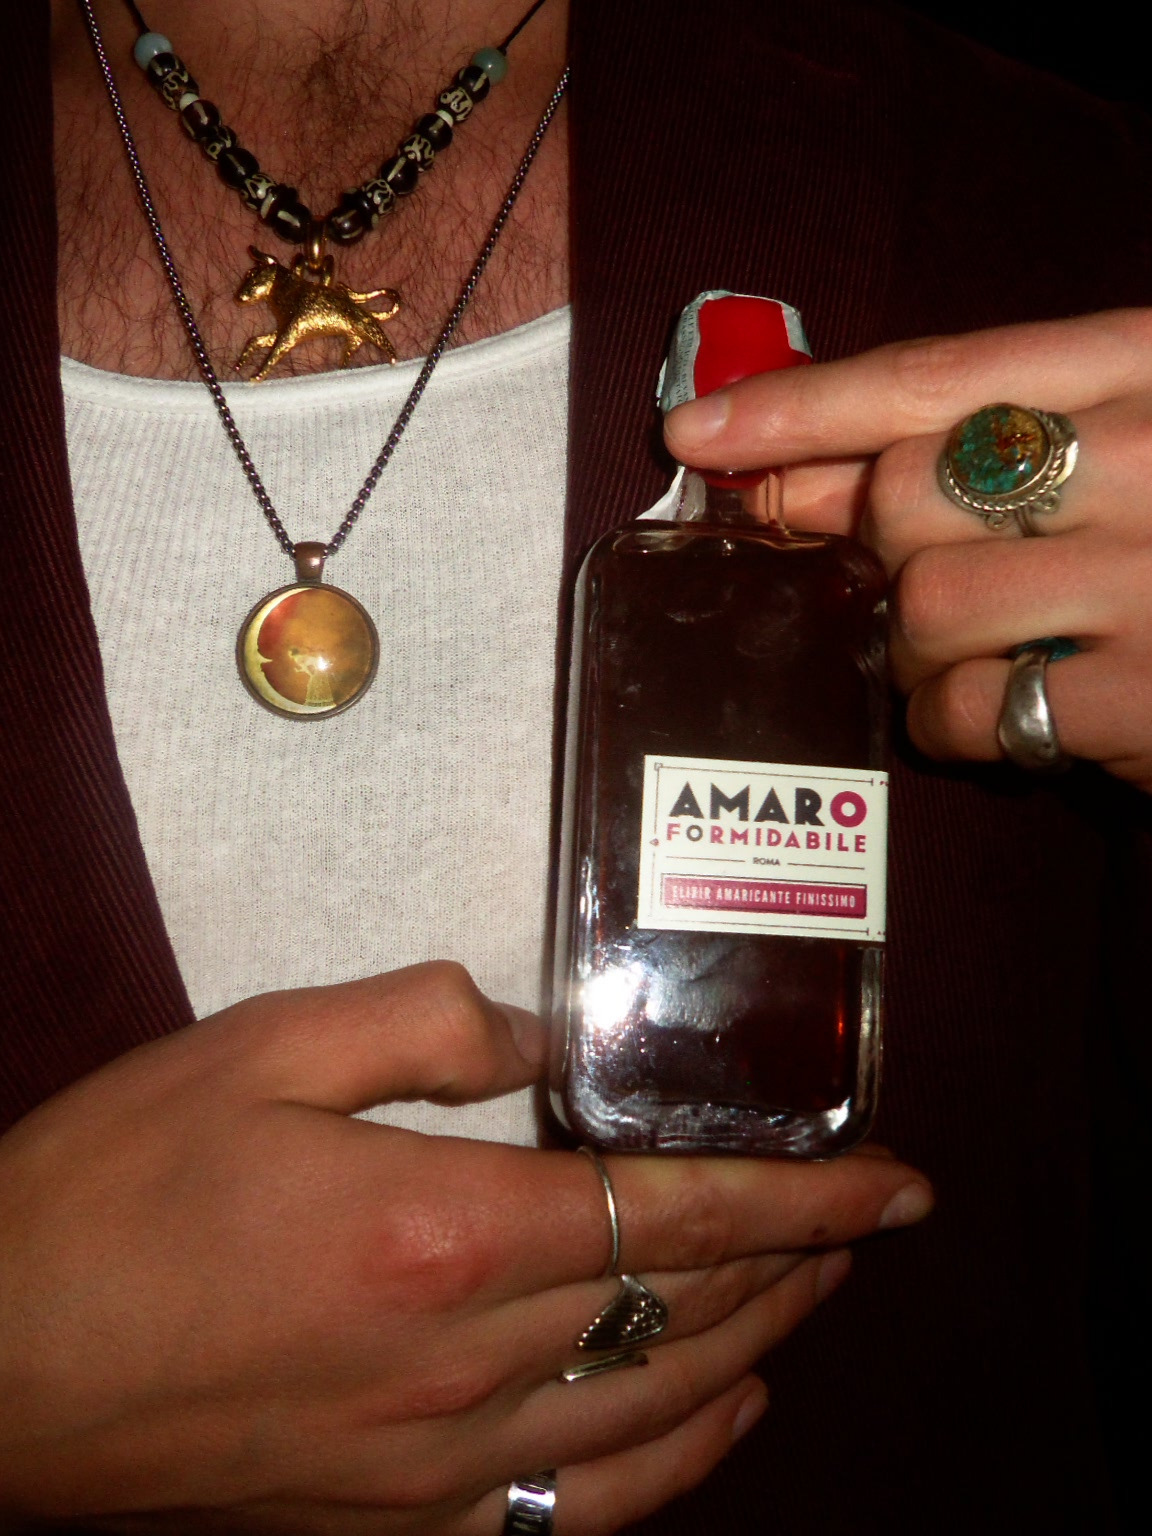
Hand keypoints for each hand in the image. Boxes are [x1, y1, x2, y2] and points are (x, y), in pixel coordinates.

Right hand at [0, 962, 931, 1533]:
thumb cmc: (112, 1195)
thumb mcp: (256, 1048)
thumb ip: (418, 1023)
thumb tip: (534, 1033)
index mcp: (440, 1233)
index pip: (673, 1208)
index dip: (803, 1193)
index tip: (897, 1180)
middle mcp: (463, 1364)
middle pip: (685, 1305)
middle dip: (800, 1256)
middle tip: (871, 1214)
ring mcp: (435, 1466)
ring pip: (656, 1409)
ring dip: (762, 1345)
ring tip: (821, 1292)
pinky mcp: (395, 1525)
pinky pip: (576, 1511)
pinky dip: (674, 1464)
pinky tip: (721, 1418)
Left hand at [666, 309, 1151, 789]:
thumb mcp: (1119, 445)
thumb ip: (969, 445)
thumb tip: (790, 474)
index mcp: (1149, 365)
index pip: (938, 374)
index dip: (802, 406)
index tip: (695, 429)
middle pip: (908, 494)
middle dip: (881, 548)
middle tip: (921, 577)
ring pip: (924, 609)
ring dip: (918, 649)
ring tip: (985, 654)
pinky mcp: (1148, 700)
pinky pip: (970, 711)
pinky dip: (958, 722)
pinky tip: (1015, 709)